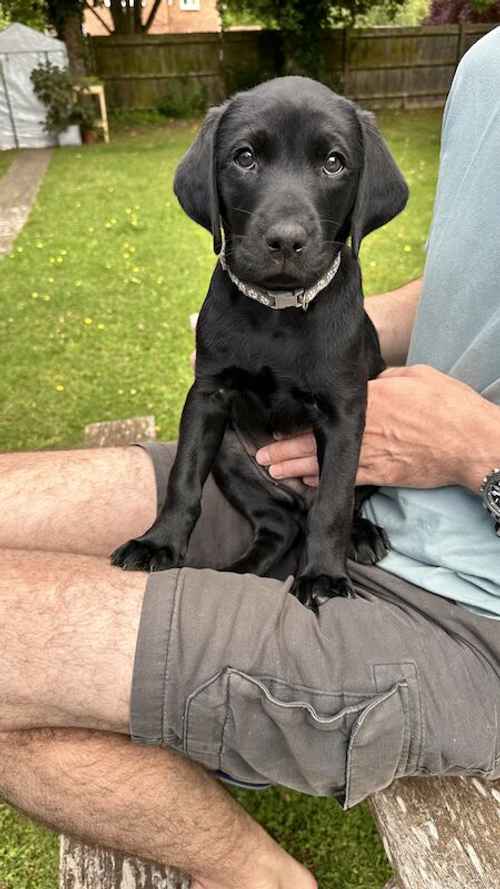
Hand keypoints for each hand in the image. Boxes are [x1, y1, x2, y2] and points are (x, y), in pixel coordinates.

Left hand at [256, 365, 499, 492]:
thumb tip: (373, 381)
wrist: (469, 442)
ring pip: (322, 464)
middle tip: (261, 455)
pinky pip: (344, 479)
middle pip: (313, 441)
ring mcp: (369, 455)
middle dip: (284, 449)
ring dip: (295, 469)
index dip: (297, 418)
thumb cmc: (447, 405)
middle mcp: (362, 429)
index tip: (278, 422)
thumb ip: (387, 379)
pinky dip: (323, 482)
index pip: (323, 408)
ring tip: (273, 471)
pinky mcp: (381, 475)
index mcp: (369, 400)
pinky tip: (306, 484)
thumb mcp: (415, 376)